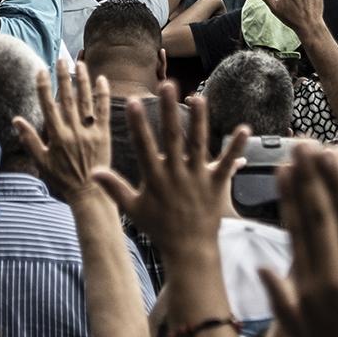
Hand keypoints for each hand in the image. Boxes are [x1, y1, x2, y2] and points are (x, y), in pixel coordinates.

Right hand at [12, 57, 110, 203]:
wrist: (88, 193)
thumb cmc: (62, 179)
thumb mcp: (41, 162)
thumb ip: (29, 140)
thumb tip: (16, 119)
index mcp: (57, 136)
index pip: (48, 106)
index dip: (43, 87)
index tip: (41, 71)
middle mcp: (73, 131)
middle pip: (67, 98)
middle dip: (63, 77)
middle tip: (60, 59)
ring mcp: (90, 131)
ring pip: (85, 100)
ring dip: (82, 80)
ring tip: (80, 63)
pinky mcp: (104, 134)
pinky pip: (104, 110)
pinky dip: (103, 94)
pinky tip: (102, 79)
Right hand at [93, 82, 246, 258]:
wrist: (188, 251)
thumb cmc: (159, 228)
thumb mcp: (133, 209)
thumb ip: (114, 188)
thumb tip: (93, 171)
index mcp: (155, 179)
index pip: (144, 146)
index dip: (138, 124)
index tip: (132, 101)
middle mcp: (176, 175)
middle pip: (172, 137)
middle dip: (169, 111)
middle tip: (167, 85)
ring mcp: (197, 179)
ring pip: (198, 144)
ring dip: (199, 120)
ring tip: (198, 97)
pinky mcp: (216, 185)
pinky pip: (227, 164)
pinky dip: (236, 148)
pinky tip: (244, 129)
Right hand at [260, 144, 337, 336]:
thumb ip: (281, 301)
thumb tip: (260, 269)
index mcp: (309, 289)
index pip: (297, 229)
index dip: (290, 195)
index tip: (283, 167)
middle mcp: (333, 278)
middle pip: (318, 214)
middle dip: (308, 175)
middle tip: (301, 144)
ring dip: (335, 178)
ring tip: (326, 149)